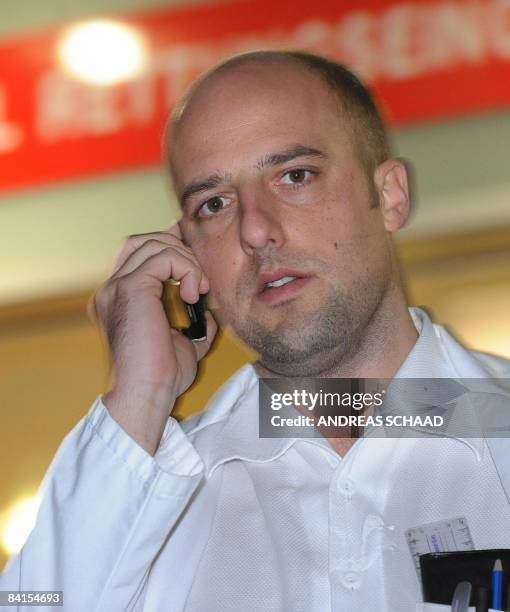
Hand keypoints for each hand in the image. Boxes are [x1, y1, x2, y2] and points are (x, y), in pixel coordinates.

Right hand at [88, 223, 216, 452]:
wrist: (147, 394)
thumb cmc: (161, 378)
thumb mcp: (183, 345)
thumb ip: (193, 326)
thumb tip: (210, 315)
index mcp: (118, 300)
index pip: (138, 255)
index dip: (169, 250)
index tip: (195, 264)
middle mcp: (112, 289)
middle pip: (143, 241)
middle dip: (178, 249)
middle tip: (199, 280)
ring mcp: (117, 287)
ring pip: (154, 244)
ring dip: (186, 260)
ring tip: (198, 289)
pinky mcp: (131, 288)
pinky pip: (164, 257)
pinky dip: (186, 268)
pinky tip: (193, 293)